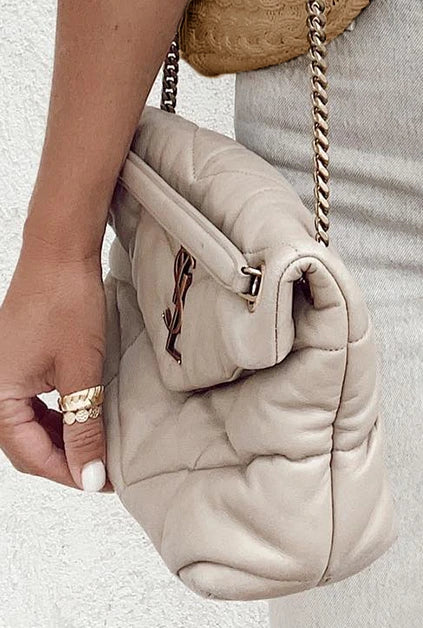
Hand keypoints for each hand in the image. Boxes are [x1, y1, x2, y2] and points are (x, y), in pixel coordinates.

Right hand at [0, 240, 112, 493]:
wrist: (59, 253)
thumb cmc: (66, 303)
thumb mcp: (81, 372)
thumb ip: (84, 428)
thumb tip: (90, 476)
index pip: (30, 456)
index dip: (68, 472)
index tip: (100, 482)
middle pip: (24, 446)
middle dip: (62, 460)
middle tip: (100, 468)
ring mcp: (2, 375)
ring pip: (26, 427)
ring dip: (59, 440)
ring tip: (95, 445)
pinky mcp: (15, 362)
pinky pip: (29, 405)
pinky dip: (54, 417)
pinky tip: (80, 417)